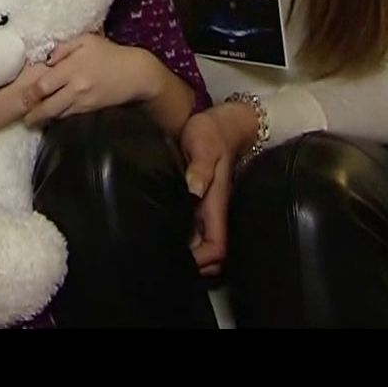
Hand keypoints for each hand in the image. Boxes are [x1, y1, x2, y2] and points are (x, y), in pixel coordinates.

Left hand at [20, 34, 161, 123]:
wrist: (136, 74)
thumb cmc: (109, 53)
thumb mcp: (86, 41)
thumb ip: (64, 48)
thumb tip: (47, 60)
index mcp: (72, 69)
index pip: (44, 86)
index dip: (29, 94)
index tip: (20, 97)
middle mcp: (75, 88)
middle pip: (48, 106)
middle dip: (33, 114)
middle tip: (22, 117)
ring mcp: (83, 101)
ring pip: (57, 113)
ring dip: (43, 117)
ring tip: (31, 118)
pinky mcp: (89, 109)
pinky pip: (68, 114)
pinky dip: (58, 115)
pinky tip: (50, 115)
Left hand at [180, 101, 258, 275]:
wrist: (226, 122)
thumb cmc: (213, 131)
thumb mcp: (204, 143)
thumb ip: (201, 166)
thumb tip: (194, 189)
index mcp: (216, 203)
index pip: (217, 247)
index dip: (202, 261)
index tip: (181, 262)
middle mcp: (214, 210)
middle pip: (212, 254)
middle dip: (194, 265)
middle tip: (164, 260)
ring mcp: (208, 206)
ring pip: (203, 242)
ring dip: (188, 252)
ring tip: (161, 251)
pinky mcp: (201, 199)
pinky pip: (195, 228)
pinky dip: (183, 237)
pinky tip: (164, 231)